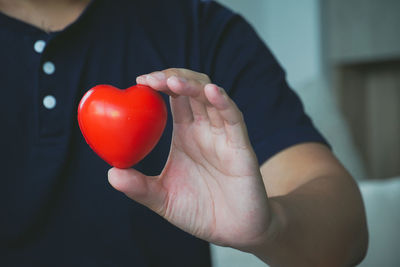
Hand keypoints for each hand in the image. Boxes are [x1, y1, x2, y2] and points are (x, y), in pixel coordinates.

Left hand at [108, 68, 269, 248]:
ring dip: (193, 85)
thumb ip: (139, 187)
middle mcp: (205, 129)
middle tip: (152, 80)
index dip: (160, 84)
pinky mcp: (241, 146)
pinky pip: (234, 118)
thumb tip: (111, 174)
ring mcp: (224, 135)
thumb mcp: (162, 199)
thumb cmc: (199, 211)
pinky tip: (211, 92)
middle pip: (192, 90)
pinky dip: (223, 102)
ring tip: (173, 82)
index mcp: (186, 135)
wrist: (233, 230)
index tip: (140, 81)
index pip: (174, 99)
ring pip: (211, 98)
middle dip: (173, 78)